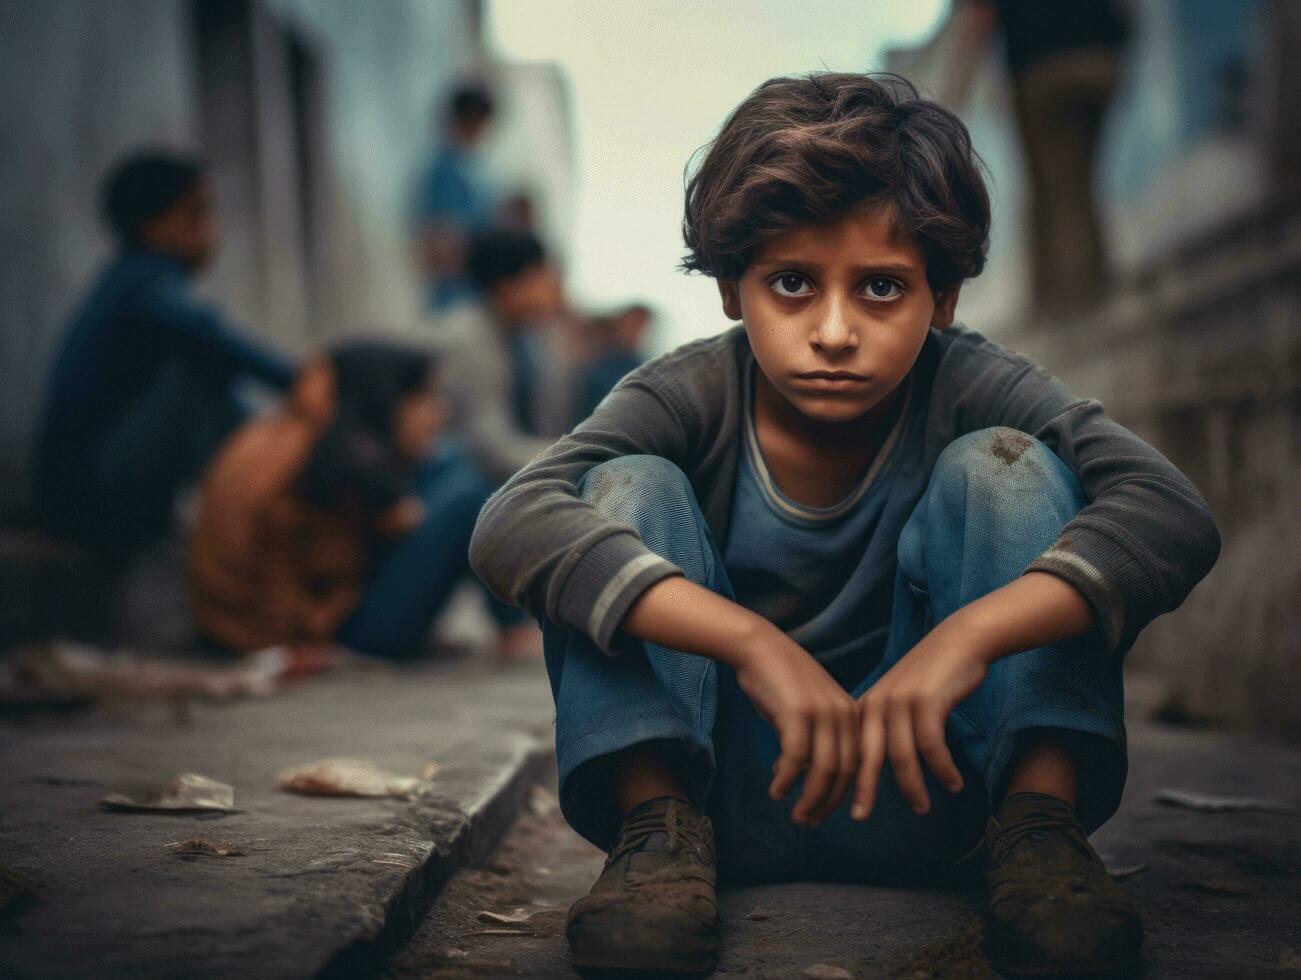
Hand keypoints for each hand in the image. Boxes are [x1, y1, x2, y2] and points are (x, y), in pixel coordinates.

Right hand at [732, 622, 859, 825]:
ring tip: (796, 814)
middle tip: (809, 820)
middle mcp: (843, 713)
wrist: (757, 646)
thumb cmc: (778, 680)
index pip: (859, 764)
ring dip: (810, 798)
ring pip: (823, 770)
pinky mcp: (798, 712)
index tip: (834, 815)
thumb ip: (816, 739)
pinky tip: (776, 790)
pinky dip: (787, 780)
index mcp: (851, 713)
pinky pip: (796, 758)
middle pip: (844, 772)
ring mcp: (822, 712)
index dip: (849, 794)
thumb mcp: (807, 709)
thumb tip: (803, 776)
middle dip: (828, 803)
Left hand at [851, 622, 989, 819]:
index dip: (846, 781)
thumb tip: (871, 765)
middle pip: (865, 757)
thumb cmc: (931, 678)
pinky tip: (953, 784)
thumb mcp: (898, 701)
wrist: (959, 641)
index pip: (851, 752)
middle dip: (862, 790)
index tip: (843, 806)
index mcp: (865, 707)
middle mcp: (876, 704)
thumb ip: (883, 728)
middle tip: (860, 818)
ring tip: (922, 808)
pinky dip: (942, 769)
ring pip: (901, 757)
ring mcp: (899, 702)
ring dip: (913, 787)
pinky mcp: (925, 701)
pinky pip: (931, 746)